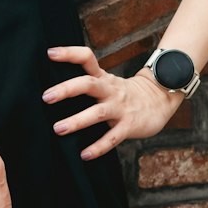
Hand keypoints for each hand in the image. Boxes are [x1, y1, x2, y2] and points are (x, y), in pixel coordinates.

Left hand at [43, 44, 183, 158]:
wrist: (160, 101)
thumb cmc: (124, 94)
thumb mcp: (107, 83)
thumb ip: (87, 83)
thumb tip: (54, 89)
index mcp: (103, 78)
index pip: (87, 58)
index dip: (69, 54)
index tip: (50, 53)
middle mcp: (110, 90)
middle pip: (88, 84)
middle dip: (67, 89)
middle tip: (46, 97)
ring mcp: (120, 108)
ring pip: (97, 113)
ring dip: (77, 121)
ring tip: (58, 129)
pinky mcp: (129, 125)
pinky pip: (112, 137)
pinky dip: (98, 147)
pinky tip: (85, 155)